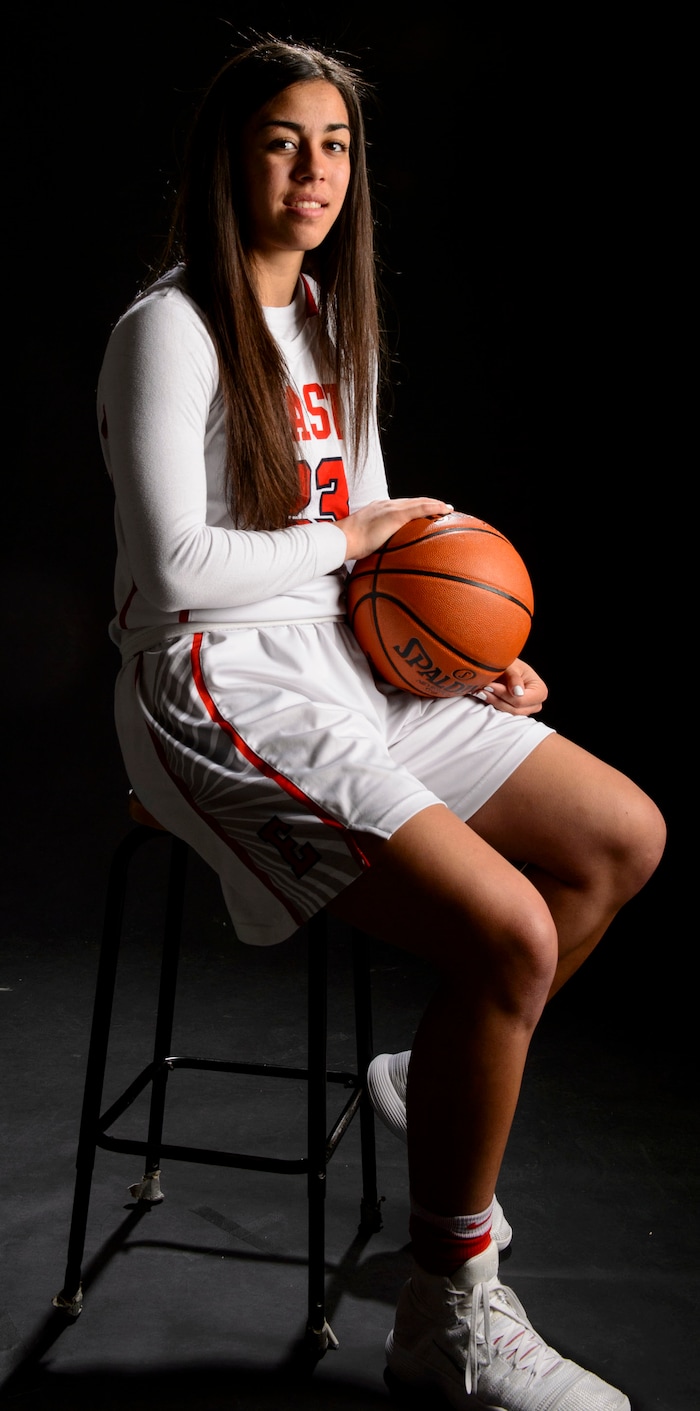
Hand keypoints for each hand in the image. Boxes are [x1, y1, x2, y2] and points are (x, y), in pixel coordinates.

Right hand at [339, 497, 453, 561]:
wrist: (342, 540)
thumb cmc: (349, 545)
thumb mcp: (365, 543)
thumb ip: (375, 546)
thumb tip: (381, 562)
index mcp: (378, 511)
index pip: (401, 507)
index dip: (415, 509)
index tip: (425, 514)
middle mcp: (386, 505)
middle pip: (412, 502)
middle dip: (428, 504)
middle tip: (442, 509)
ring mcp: (391, 508)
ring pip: (419, 502)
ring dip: (435, 504)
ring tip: (447, 509)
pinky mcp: (395, 514)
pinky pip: (420, 508)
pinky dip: (434, 507)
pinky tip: (445, 509)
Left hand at [478, 658, 547, 715]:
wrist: (506, 667)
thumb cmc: (511, 664)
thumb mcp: (512, 666)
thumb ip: (514, 678)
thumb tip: (518, 694)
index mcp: (540, 691)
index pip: (520, 700)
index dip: (503, 694)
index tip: (489, 686)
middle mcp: (536, 703)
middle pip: (515, 709)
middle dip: (497, 699)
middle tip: (483, 688)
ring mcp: (527, 710)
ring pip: (508, 713)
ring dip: (493, 702)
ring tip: (482, 691)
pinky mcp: (516, 712)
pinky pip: (504, 714)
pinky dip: (493, 705)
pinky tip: (484, 695)